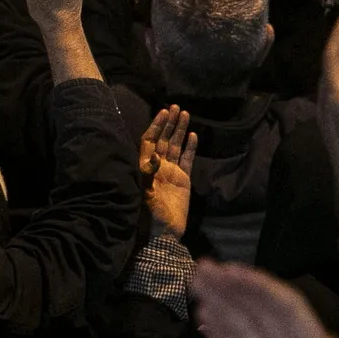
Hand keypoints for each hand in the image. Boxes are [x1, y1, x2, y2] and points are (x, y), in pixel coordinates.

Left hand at [140, 104, 197, 239]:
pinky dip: (190, 147)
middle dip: (169, 123)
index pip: (149, 140)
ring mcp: (171, 172)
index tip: (162, 112)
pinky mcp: (184, 179)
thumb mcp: (145, 193)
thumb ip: (149, 174)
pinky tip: (193, 135)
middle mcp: (158, 166)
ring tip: (185, 114)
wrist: (164, 231)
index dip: (155, 126)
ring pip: (176, 146)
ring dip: (180, 131)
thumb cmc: (150, 213)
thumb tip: (156, 157)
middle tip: (175, 107)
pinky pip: (187, 160)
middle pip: (163, 139)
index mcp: (145, 166)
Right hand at [191, 261, 338, 337]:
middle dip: (232, 289)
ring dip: (220, 304)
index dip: (260, 288)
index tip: (231, 272)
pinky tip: (202, 318)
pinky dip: (217, 333)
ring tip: (194, 284)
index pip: (285, 313)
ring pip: (242, 329)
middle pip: (258, 314)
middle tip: (200, 269)